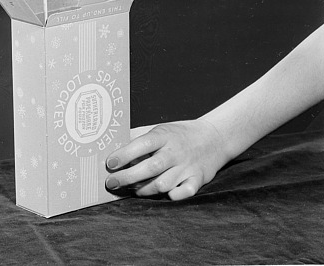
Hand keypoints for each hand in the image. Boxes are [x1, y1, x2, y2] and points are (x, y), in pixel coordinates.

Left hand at [105, 119, 227, 199]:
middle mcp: (175, 151)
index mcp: (164, 135)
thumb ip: (140, 137)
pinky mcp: (197, 179)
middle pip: (150, 167)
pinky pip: (185, 192)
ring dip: (144, 189)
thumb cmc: (179, 135)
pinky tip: (164, 194)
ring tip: (131, 189)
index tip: (110, 163)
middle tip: (111, 182)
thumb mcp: (160, 129)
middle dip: (128, 177)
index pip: (142, 144)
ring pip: (163, 183)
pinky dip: (174, 195)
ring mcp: (187, 166)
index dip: (124, 154)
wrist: (214, 137)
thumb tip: (114, 145)